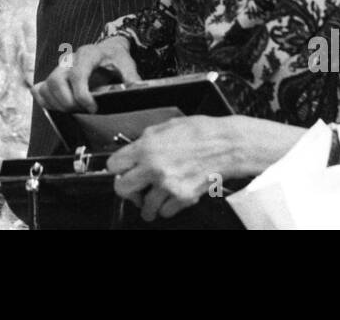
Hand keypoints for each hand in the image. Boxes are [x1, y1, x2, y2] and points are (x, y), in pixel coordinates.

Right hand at [32, 36, 139, 113]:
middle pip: (56, 80)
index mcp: (87, 54)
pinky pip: (41, 89)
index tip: (92, 108)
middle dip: (67, 102)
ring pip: (47, 86)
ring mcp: (59, 68)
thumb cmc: (115, 58)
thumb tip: (137, 89)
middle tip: (81, 110)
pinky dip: (46, 101)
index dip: (81, 94)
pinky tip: (59, 107)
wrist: (107, 50)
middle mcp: (69, 60)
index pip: (77, 74)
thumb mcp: (126, 63)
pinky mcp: (54, 77)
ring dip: (57, 104)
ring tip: (73, 110)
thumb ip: (131, 77)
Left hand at [107, 116, 242, 221]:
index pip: (113, 165)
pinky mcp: (182, 198)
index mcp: (145, 148)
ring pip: (145, 208)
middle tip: (136, 188)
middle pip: (121, 189)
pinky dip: (168, 207)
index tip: (123, 171)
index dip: (117, 169)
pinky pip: (165, 212)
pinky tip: (173, 195)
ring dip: (149, 204)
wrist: (226, 144)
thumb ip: (145, 141)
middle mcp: (152, 168)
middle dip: (128, 190)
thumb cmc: (200, 132)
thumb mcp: (165, 127)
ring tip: (156, 196)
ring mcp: (167, 185)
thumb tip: (133, 150)